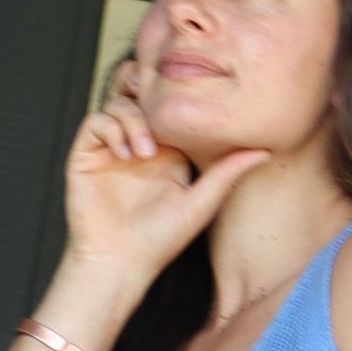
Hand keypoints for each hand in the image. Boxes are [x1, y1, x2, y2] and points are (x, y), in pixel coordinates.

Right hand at [63, 67, 268, 292]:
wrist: (120, 264)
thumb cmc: (159, 241)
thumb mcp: (201, 203)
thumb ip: (228, 173)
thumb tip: (265, 149)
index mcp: (165, 146)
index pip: (168, 102)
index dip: (176, 91)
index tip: (191, 95)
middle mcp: (137, 140)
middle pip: (138, 88)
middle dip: (149, 87)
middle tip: (162, 105)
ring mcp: (110, 145)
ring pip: (119, 100)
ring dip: (134, 118)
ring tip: (145, 152)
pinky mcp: (87, 152)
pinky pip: (97, 121)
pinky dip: (112, 128)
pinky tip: (126, 154)